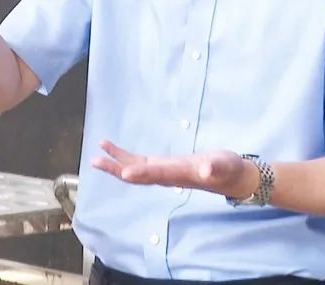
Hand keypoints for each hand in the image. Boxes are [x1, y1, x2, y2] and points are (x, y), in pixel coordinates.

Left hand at [92, 140, 258, 198]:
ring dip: (114, 163)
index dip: (141, 173)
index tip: (125, 172)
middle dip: (116, 169)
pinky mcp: (160, 166)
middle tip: (95, 161)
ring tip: (95, 156)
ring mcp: (161, 172)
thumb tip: (206, 170)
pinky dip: (122, 156)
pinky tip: (109, 148)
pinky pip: (137, 162)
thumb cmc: (228, 169)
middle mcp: (165, 176)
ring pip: (133, 169)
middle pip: (137, 175)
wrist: (228, 177)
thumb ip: (216, 167)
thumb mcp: (225, 165)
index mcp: (179, 175)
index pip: (157, 174)